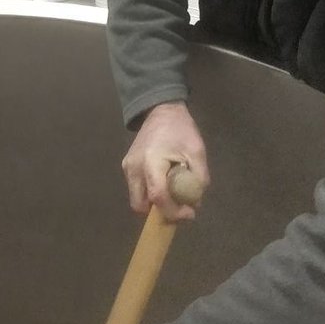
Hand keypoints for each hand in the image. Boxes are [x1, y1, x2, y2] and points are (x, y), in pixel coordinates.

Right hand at [122, 102, 208, 220]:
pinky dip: (149, 192)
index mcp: (151, 162)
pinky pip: (136, 188)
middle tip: (178, 205)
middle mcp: (134, 167)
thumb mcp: (197, 152)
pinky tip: (163, 182)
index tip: (190, 212)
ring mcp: (127, 167)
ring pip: (137, 199)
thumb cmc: (181, 130)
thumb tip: (194, 203)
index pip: (158, 197)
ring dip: (154, 202)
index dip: (174, 211)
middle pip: (140, 205)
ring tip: (172, 192)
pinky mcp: (126, 166)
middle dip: (160, 211)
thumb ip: (198, 180)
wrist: (161, 111)